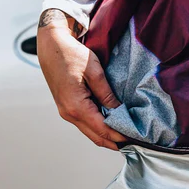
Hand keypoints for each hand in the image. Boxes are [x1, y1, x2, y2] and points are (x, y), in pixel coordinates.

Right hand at [36, 9, 125, 149]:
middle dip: (116, 142)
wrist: (50, 45)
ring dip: (108, 136)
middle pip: (97, 137)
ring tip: (127, 136)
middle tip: (135, 143)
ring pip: (91, 132)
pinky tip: (113, 125)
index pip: (103, 130)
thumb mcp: (94, 72)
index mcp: (76, 107)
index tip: (137, 139)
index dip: (121, 136)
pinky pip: (86, 124)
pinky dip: (100, 128)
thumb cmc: (71, 54)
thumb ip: (107, 95)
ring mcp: (66, 112)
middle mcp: (69, 114)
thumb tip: (119, 112)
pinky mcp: (67, 107)